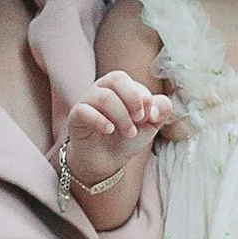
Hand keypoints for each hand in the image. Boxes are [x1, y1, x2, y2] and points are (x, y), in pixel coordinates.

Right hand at [60, 73, 173, 191]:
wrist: (107, 160)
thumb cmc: (128, 136)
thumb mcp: (151, 124)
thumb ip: (161, 110)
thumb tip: (156, 105)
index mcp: (121, 86)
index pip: (133, 83)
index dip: (144, 100)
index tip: (149, 119)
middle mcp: (102, 88)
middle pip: (116, 78)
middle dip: (133, 99)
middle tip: (140, 120)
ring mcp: (87, 101)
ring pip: (104, 96)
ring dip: (122, 116)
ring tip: (129, 133)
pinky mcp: (76, 116)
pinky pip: (85, 111)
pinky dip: (101, 121)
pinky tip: (109, 131)